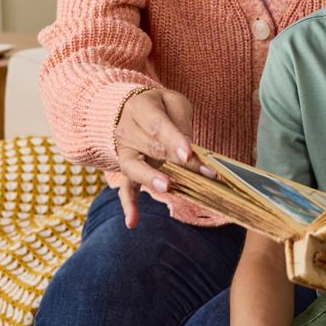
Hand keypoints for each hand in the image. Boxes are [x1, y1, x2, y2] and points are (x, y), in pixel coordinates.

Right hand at [112, 87, 193, 227]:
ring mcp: (124, 152)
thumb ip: (181, 123)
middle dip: (177, 161)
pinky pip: (125, 187)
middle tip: (201, 173)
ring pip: (134, 167)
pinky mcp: (126, 168)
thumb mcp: (172, 103)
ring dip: (150, 178)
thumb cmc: (158, 107)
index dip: (174, 140)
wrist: (126, 109)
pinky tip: (133, 222)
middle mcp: (127, 130)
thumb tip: (189, 150)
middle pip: (152, 148)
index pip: (158, 126)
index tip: (188, 155)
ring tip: (167, 188)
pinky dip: (128, 204)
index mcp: (141, 108)